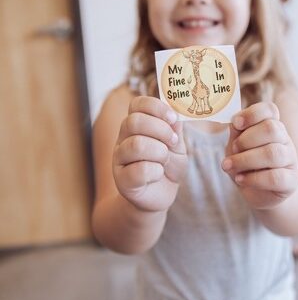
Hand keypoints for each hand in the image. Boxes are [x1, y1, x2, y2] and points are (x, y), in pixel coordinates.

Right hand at [113, 96, 186, 211]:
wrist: (161, 195)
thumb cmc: (168, 167)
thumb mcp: (177, 146)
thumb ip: (175, 130)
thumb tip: (176, 116)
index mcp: (136, 126)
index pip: (136, 104)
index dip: (156, 107)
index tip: (173, 118)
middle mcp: (123, 139)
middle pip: (134, 121)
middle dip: (160, 130)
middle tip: (172, 142)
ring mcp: (120, 159)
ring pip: (136, 145)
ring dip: (159, 152)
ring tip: (165, 160)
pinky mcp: (122, 180)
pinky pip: (139, 170)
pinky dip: (156, 171)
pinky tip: (157, 175)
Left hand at [222, 102, 297, 208]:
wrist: (259, 194)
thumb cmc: (246, 166)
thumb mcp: (237, 147)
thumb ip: (236, 133)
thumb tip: (234, 122)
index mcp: (272, 126)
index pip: (270, 110)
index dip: (252, 114)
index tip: (236, 123)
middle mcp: (284, 140)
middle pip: (272, 129)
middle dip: (246, 139)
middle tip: (233, 149)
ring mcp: (290, 160)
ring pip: (273, 154)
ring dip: (245, 160)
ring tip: (228, 166)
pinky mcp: (290, 181)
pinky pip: (275, 177)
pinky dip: (253, 178)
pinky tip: (240, 179)